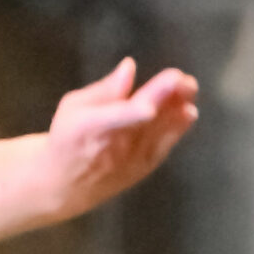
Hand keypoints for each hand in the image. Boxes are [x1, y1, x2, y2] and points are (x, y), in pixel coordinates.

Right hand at [41, 57, 197, 219]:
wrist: (64, 186)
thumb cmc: (68, 138)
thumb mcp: (73, 107)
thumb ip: (104, 90)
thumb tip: (129, 67)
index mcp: (90, 127)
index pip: (118, 117)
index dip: (138, 108)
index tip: (158, 96)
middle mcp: (113, 146)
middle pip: (144, 120)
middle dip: (165, 99)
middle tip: (183, 80)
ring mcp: (130, 160)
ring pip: (159, 132)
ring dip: (177, 109)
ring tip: (188, 87)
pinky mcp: (142, 167)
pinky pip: (164, 146)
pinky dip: (177, 128)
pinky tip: (187, 111)